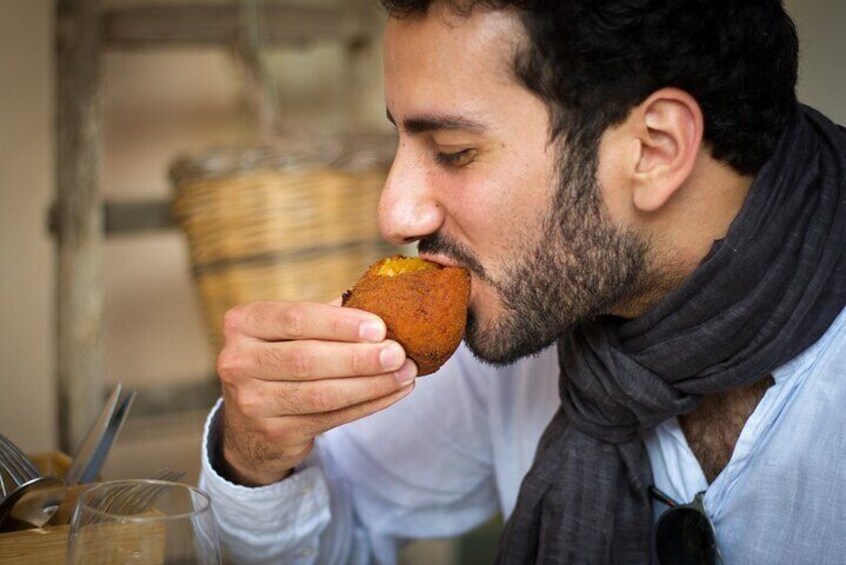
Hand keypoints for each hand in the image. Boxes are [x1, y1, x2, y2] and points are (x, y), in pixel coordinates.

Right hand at [216, 300, 416, 485]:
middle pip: (308, 358)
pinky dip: (367, 404)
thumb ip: (326, 315)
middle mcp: (238, 361)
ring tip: (404, 373)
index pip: (294, 319)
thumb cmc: (282, 360)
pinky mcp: (274, 432)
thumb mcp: (289, 332)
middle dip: (360, 357)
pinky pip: (330, 418)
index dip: (339, 324)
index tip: (379, 326)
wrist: (251, 425)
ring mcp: (252, 401)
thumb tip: (380, 300)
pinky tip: (392, 392)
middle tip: (398, 353)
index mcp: (243, 323)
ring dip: (371, 384)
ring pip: (322, 393)